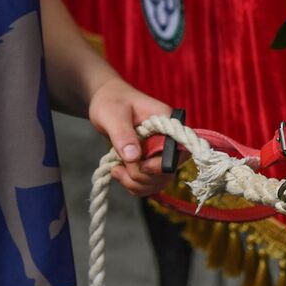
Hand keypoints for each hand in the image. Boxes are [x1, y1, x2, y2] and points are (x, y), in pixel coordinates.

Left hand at [87, 77, 173, 196]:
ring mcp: (161, 151)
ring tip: (116, 170)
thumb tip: (134, 157)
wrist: (107, 100)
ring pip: (159, 181)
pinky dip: (134, 185)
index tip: (140, 165)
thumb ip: (123, 135)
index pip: (178, 150)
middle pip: (169, 171)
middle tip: (120, 166)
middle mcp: (169, 138)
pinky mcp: (152, 160)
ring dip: (136, 183)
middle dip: (143, 176)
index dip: (161, 165)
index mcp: (167, 122)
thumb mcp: (112, 116)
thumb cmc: (111, 101)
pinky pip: (150, 183)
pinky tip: (119, 172)